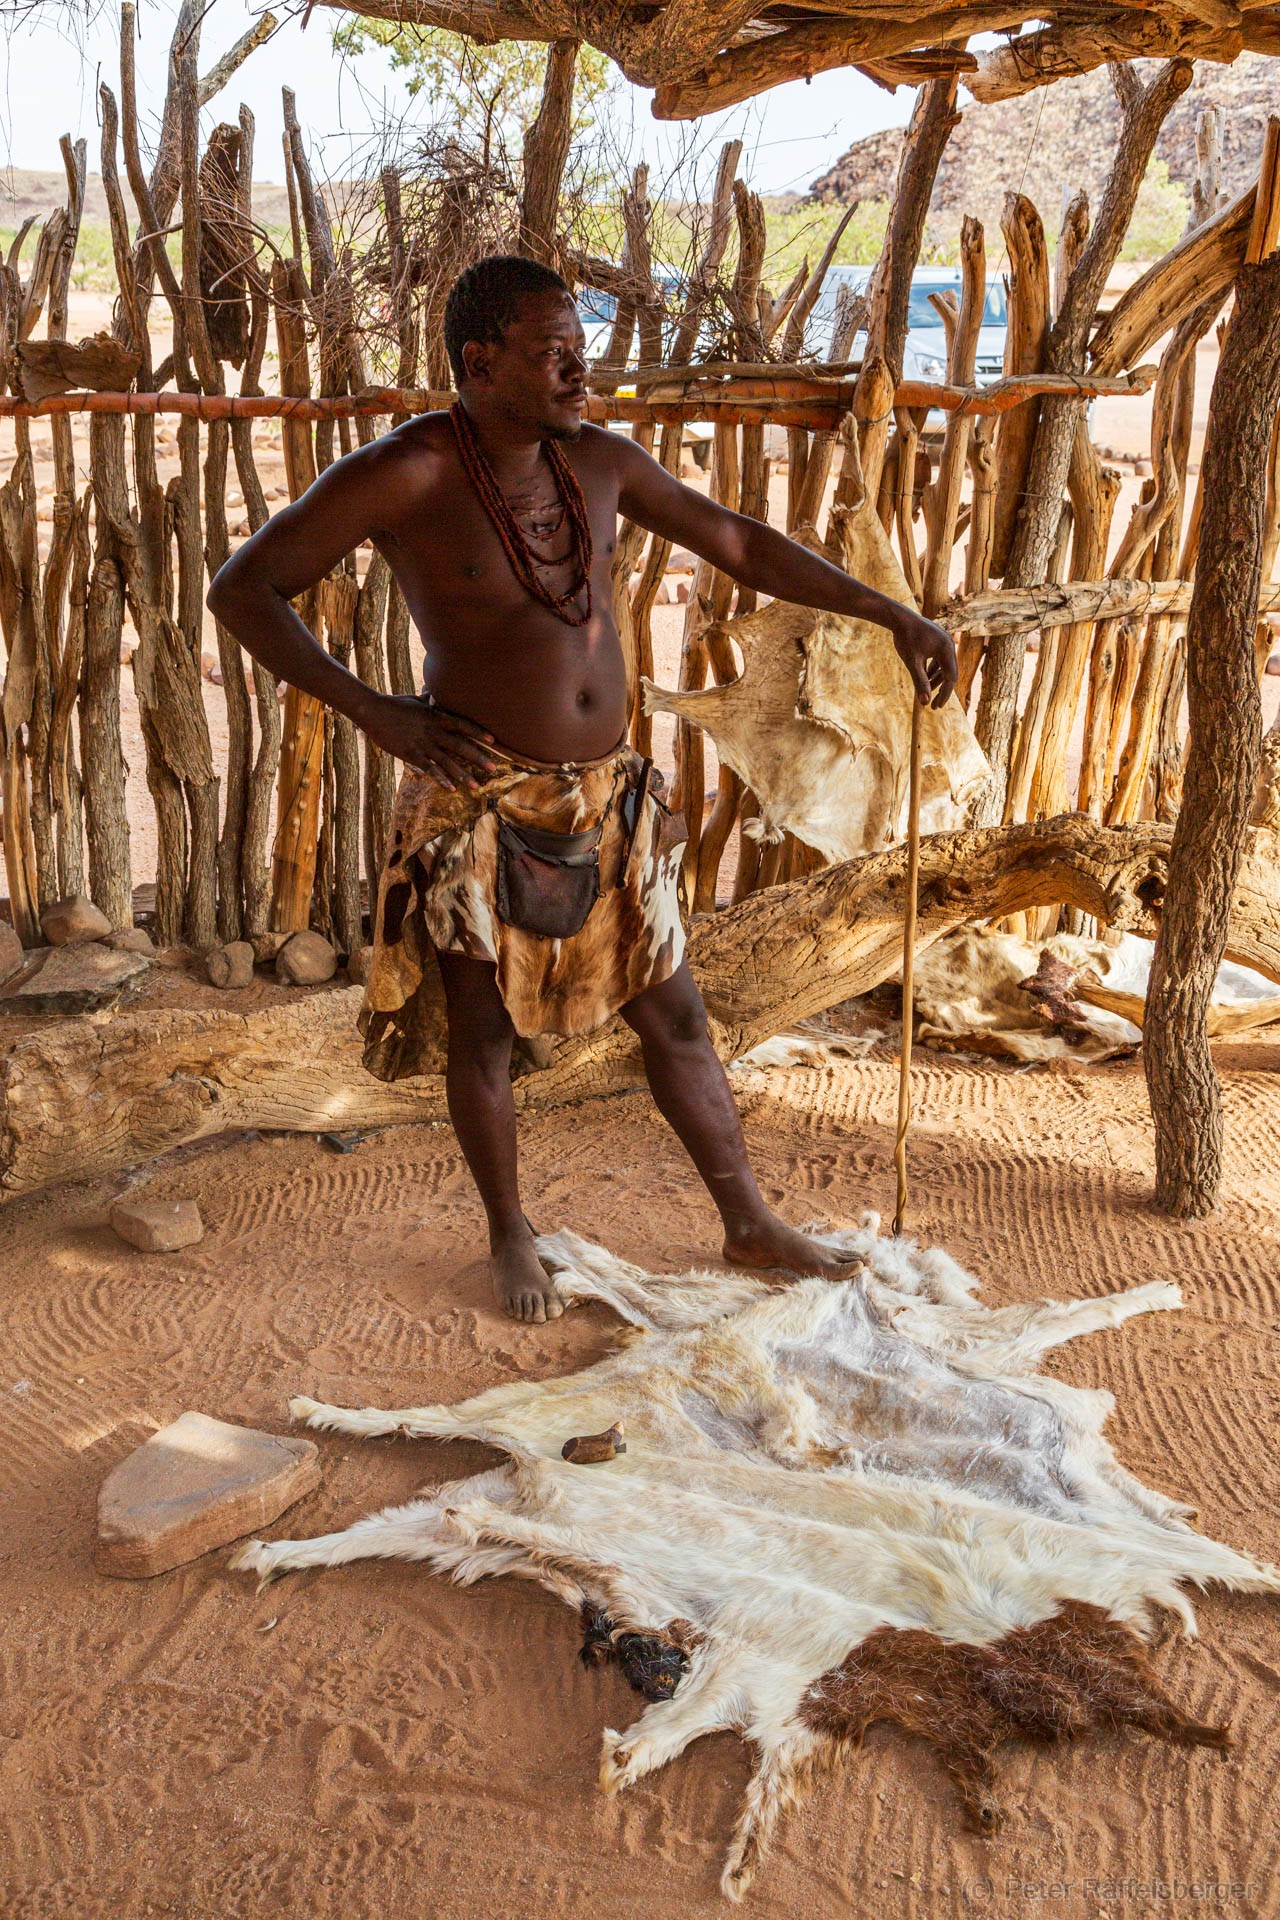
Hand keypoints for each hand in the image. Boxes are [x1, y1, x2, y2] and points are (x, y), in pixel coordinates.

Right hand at [363, 693, 497, 788]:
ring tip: (476, 786)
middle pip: (461, 746)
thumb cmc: (395, 704)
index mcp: (436, 716)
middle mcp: (433, 731)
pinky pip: (429, 769)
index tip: (493, 741)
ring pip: (448, 762)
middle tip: (494, 768)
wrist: (373, 711)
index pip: (463, 725)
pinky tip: (451, 789)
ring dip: (463, 775)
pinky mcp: (411, 754)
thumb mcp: (415, 700)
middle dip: (479, 758)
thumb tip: (432, 690)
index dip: (479, 732)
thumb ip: (428, 698)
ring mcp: (422, 744)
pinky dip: (441, 779)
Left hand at [891, 608, 957, 709]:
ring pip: (945, 666)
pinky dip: (933, 670)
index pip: (951, 677)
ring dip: (937, 680)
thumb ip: (920, 682)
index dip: (945, 694)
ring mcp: (944, 641)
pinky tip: (925, 678)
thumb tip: (925, 703)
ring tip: (927, 692)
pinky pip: (939, 659)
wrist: (899, 617)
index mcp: (947, 649)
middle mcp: (949, 644)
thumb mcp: (912, 663)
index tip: (936, 706)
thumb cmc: (905, 638)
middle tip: (934, 705)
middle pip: (950, 673)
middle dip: (942, 689)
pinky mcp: (937, 640)